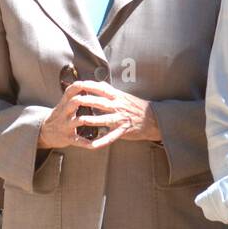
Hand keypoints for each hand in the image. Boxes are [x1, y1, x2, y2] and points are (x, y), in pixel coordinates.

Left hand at [37, 81, 160, 150]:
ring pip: (105, 119)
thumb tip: (97, 83)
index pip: (101, 89)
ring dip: (93, 120)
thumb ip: (110, 91)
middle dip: (87, 101)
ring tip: (81, 120)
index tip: (78, 84)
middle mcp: (119, 106)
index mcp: (117, 97)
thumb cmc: (136, 106)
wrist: (153, 118)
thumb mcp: (124, 95)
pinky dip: (102, 141)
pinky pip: (111, 137)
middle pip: (101, 102)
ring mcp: (121, 119)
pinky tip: (93, 145)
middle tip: (74, 101)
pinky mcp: (124, 130)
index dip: (89, 86)